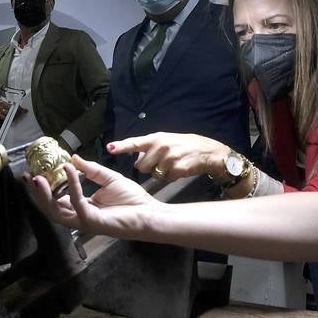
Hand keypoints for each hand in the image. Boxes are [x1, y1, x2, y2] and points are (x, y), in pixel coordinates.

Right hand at [26, 155, 156, 236]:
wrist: (149, 213)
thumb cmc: (132, 200)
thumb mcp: (108, 178)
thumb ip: (90, 169)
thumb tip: (73, 158)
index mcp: (82, 208)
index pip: (57, 200)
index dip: (45, 188)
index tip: (34, 172)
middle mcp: (80, 217)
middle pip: (51, 208)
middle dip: (38, 193)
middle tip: (28, 176)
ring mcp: (85, 221)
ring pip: (57, 211)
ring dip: (46, 194)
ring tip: (38, 177)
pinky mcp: (93, 222)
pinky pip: (77, 203)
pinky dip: (72, 185)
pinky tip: (69, 170)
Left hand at [108, 133, 228, 180]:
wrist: (208, 151)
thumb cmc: (185, 145)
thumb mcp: (167, 140)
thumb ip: (151, 147)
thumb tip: (136, 158)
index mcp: (156, 138)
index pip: (135, 143)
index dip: (121, 146)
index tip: (110, 148)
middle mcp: (161, 147)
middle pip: (142, 166)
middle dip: (148, 167)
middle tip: (160, 163)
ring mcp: (170, 158)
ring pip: (154, 174)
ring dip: (160, 173)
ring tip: (172, 165)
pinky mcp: (177, 169)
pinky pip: (166, 179)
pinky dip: (171, 177)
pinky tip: (179, 169)